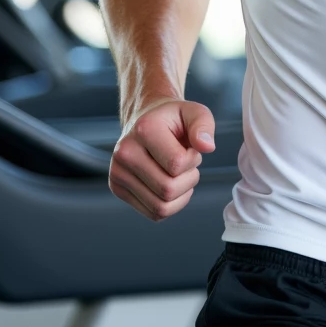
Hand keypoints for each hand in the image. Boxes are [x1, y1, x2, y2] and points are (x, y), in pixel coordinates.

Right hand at [109, 99, 215, 221]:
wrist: (145, 122)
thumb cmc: (172, 120)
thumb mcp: (194, 113)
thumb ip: (203, 125)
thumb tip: (207, 146)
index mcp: (144, 129)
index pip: (176, 164)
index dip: (193, 160)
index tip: (189, 149)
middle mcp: (125, 152)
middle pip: (167, 189)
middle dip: (188, 180)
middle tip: (186, 165)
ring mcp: (118, 172)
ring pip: (160, 207)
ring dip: (180, 195)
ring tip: (178, 175)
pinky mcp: (118, 189)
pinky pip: (153, 213)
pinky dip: (170, 205)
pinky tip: (170, 185)